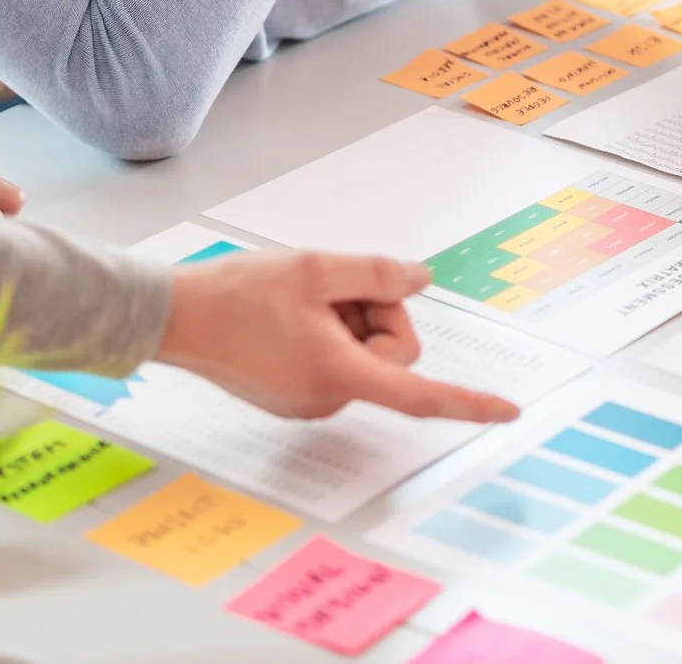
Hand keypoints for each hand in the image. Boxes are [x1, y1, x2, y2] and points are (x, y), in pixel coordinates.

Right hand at [157, 249, 521, 422]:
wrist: (173, 318)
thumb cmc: (236, 295)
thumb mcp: (316, 269)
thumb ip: (378, 275)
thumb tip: (420, 281)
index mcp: (340, 375)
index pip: (421, 395)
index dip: (469, 402)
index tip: (508, 412)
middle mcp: (328, 399)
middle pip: (393, 354)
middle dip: (376, 314)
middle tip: (333, 287)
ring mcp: (309, 402)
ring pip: (363, 353)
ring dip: (348, 318)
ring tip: (302, 298)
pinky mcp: (292, 394)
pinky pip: (337, 359)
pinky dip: (327, 331)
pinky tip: (288, 313)